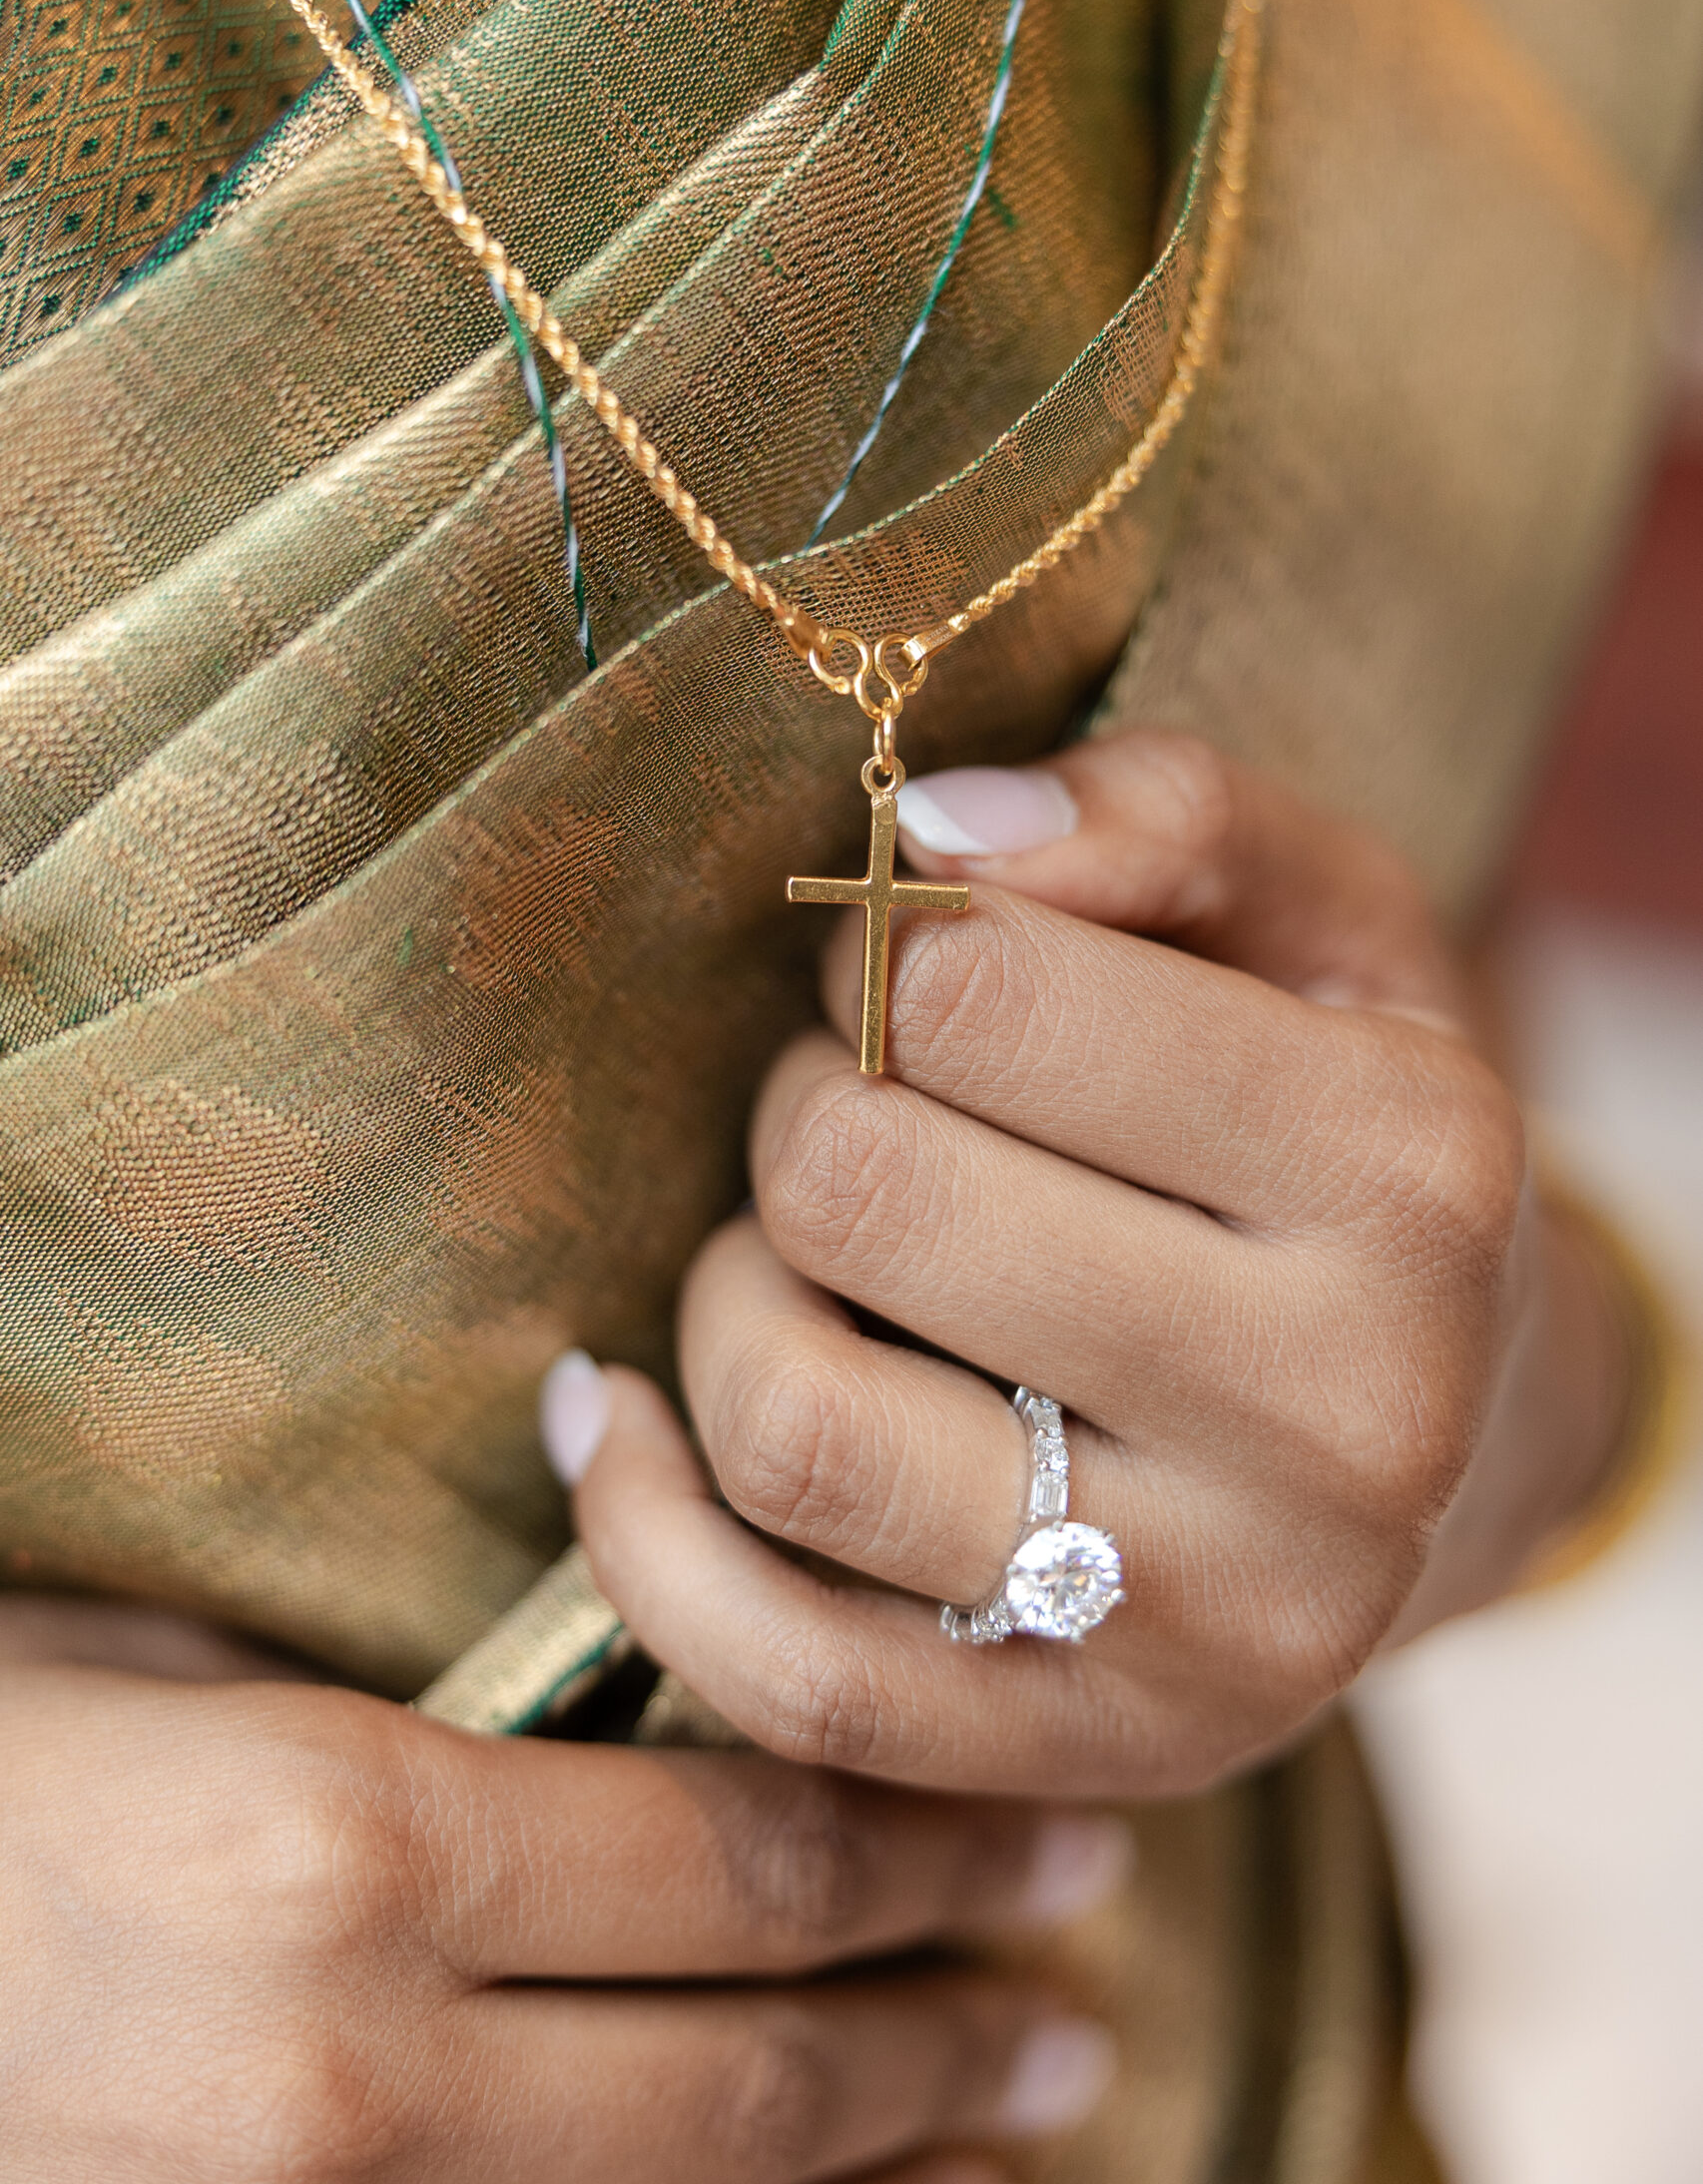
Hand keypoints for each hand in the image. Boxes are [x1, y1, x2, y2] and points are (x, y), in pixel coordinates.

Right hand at [0, 1606, 1121, 2180]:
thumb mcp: (147, 1673)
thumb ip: (383, 1697)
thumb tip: (594, 1700)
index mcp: (342, 1851)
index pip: (732, 1861)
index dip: (924, 1853)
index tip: (1058, 1828)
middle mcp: (359, 2081)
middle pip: (750, 2072)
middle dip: (949, 2033)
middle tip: (1085, 1990)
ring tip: (1032, 2131)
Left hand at [561, 732, 1627, 1800]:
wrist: (1459, 1438)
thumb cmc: (1348, 1141)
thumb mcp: (1329, 927)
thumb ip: (1164, 818)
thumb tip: (931, 826)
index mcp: (1406, 1172)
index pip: (979, 990)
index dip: (890, 949)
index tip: (919, 977)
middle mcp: (1343, 1418)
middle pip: (862, 1197)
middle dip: (804, 1110)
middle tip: (856, 1106)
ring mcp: (1218, 1622)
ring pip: (794, 1433)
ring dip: (730, 1296)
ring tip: (798, 1261)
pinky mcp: (1089, 1754)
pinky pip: (774, 1670)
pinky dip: (640, 1526)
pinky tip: (623, 1414)